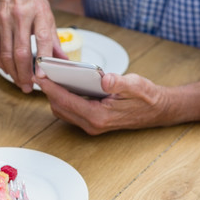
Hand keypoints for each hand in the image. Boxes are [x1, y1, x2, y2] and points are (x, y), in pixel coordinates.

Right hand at [0, 0, 63, 92]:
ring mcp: (2, 20)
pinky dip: (1, 64)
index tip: (43, 77)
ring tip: (20, 83)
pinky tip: (8, 70)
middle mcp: (19, 15)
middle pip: (20, 51)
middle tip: (29, 87)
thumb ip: (53, 37)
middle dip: (25, 74)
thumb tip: (62, 60)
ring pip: (6, 54)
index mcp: (38, 10)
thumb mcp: (46, 11)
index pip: (42, 39)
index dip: (42, 60)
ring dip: (13, 73)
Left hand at [36, 61, 199, 134]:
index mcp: (99, 116)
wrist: (159, 111)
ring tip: (49, 78)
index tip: (40, 76)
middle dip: (49, 92)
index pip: (67, 101)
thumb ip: (119, 82)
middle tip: (40, 74)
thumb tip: (104, 79)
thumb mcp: (136, 85)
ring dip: (54, 96)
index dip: (51, 88)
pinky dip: (63, 99)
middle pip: (60, 108)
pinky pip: (71, 111)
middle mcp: (92, 124)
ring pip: (63, 111)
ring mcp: (91, 125)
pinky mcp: (92, 122)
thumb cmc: (147, 97)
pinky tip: (64, 84)